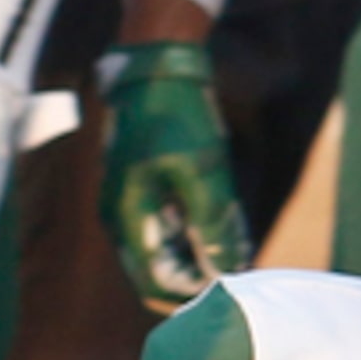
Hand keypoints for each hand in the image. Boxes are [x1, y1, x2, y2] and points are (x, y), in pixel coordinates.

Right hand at [98, 41, 250, 311]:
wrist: (158, 68)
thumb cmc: (178, 117)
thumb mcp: (204, 172)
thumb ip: (212, 226)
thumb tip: (224, 271)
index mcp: (127, 216)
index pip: (153, 281)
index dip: (191, 291)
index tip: (229, 282)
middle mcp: (122, 215)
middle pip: (158, 269)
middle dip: (199, 272)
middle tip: (238, 263)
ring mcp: (129, 201)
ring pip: (165, 248)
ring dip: (199, 252)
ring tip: (237, 241)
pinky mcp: (142, 186)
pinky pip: (167, 224)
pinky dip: (195, 229)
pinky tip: (225, 221)